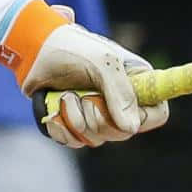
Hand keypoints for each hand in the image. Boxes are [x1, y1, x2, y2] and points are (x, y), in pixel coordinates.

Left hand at [23, 23, 170, 148]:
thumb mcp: (101, 64)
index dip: (141, 119)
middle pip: (123, 133)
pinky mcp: (74, 123)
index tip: (117, 110)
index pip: (157, 114)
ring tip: (66, 96)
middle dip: (98, 119)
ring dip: (75, 120)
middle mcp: (120, 101)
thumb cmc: (71, 49)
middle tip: (83, 97)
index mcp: (136, 82)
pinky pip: (74, 142)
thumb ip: (120, 94)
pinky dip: (61, 129)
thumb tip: (131, 129)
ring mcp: (97, 114)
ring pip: (96, 139)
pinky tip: (55, 111)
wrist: (34, 50)